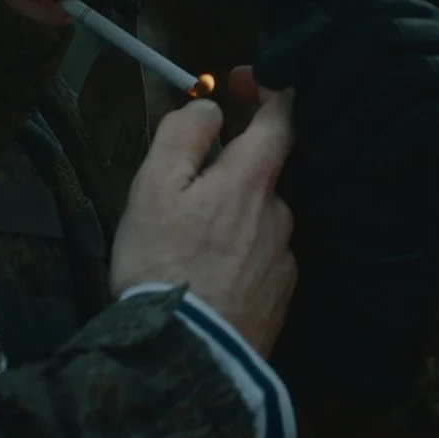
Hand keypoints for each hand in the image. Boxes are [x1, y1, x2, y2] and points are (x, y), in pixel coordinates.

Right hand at [108, 92, 298, 354]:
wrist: (185, 355)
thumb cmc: (161, 263)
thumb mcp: (154, 188)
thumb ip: (184, 136)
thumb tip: (212, 109)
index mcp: (253, 181)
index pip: (284, 116)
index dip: (267, 88)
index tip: (238, 82)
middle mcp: (281, 215)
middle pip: (262, 174)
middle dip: (227, 173)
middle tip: (179, 196)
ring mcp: (284, 259)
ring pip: (258, 220)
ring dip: (229, 219)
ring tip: (183, 247)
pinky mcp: (280, 298)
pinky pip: (259, 259)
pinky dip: (236, 257)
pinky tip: (204, 278)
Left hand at [252, 0, 438, 399]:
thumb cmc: (388, 128)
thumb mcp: (341, 98)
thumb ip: (298, 81)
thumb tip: (239, 77)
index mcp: (404, 12)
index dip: (304, 32)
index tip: (264, 75)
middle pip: (379, 32)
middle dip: (328, 79)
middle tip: (292, 127)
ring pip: (407, 73)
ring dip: (355, 117)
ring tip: (320, 158)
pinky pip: (438, 118)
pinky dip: (393, 141)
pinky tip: (361, 168)